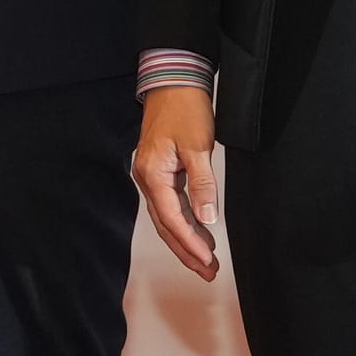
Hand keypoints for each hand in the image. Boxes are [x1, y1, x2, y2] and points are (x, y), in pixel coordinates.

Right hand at [132, 80, 224, 281]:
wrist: (174, 83)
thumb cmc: (183, 108)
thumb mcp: (197, 146)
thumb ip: (202, 183)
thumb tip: (207, 217)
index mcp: (153, 174)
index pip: (172, 219)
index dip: (189, 243)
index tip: (207, 261)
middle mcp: (148, 179)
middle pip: (166, 226)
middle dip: (186, 252)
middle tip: (208, 272)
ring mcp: (153, 177)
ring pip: (168, 219)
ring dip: (187, 241)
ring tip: (207, 262)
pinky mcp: (162, 172)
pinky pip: (172, 206)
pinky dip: (186, 222)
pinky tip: (200, 234)